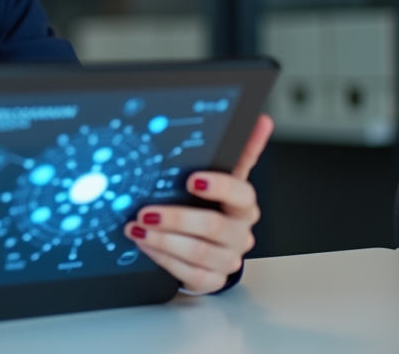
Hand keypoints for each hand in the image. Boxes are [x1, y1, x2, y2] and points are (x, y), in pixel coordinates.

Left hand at [124, 114, 273, 293]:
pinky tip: (146, 245)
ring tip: (138, 228)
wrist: (212, 245)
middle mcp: (239, 233)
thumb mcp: (226, 177)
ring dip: (164, 240)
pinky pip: (190, 274)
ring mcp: (227, 258)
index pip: (241, 194)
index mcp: (244, 205)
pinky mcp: (212, 279)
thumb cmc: (215, 206)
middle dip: (176, 218)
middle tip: (147, 211)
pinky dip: (164, 259)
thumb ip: (240, 152)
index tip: (193, 180)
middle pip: (214, 226)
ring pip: (199, 252)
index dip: (219, 187)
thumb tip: (260, 120)